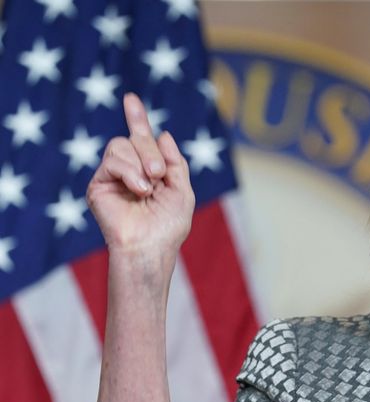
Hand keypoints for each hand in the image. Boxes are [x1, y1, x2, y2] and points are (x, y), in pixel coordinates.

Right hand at [87, 93, 194, 259]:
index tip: (130, 98)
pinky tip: (138, 189)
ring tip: (149, 187)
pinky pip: (113, 160)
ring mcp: (113, 176)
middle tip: (159, 174)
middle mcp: (130, 170)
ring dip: (141, 162)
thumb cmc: (168, 226)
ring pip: (122, 145)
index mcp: (150, 170)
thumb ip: (176, 162)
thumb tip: (162, 133)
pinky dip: (130, 172)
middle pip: (136, 138)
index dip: (137, 118)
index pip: (142, 139)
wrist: (150, 246)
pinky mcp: (98, 184)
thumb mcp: (183, 190)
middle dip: (151, 152)